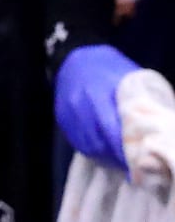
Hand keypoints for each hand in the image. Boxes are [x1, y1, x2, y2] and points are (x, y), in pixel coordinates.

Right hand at [55, 44, 135, 172]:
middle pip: (98, 142)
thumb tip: (158, 129)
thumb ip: (138, 104)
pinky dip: (94, 150)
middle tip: (135, 166)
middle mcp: (78, 105)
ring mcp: (67, 113)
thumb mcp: (127, 79)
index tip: (142, 161)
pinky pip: (79, 142)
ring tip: (123, 161)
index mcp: (95, 94)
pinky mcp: (62, 119)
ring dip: (106, 157)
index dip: (126, 149)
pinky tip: (107, 151)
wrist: (76, 56)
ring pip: (88, 146)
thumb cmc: (109, 67)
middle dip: (117, 157)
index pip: (110, 131)